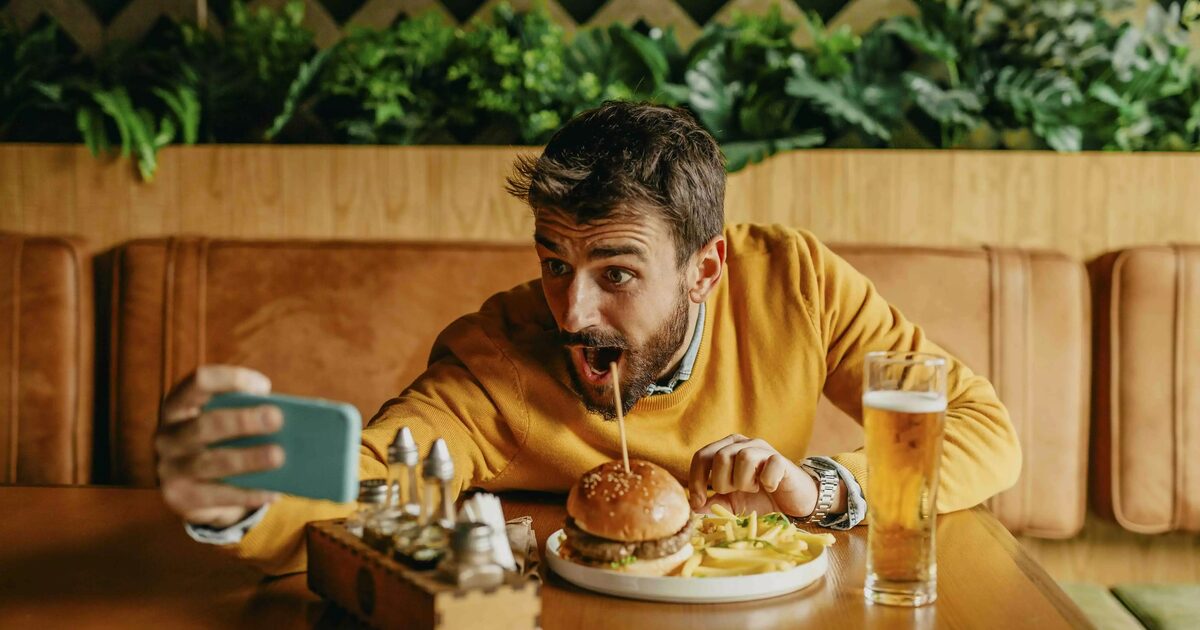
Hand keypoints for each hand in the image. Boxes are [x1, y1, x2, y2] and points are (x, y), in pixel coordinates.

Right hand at [156, 365, 284, 528]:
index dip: (230, 380)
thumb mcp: (227, 423)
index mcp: (179, 405)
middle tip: (277, 419)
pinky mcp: (180, 497)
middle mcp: (167, 435)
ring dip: (248, 459)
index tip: (264, 386)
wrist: (194, 488)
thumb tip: (291, 419)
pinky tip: (273, 491)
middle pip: (205, 424)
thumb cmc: (222, 442)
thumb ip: (248, 414)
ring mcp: (169, 468)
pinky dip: (248, 493)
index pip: (200, 382)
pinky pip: (218, 496)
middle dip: (242, 421)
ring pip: (212, 462)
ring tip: (279, 456)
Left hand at [688, 434, 817, 517]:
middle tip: (735, 492)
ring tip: (753, 489)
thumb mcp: (732, 503)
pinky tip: (770, 487)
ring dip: (744, 482)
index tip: (698, 502)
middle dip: (723, 482)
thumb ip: (713, 503)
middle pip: (720, 456)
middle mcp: (743, 444)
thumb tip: (693, 509)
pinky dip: (766, 481)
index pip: (701, 456)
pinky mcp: (781, 460)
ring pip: (743, 457)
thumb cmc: (760, 499)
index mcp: (726, 449)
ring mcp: (763, 449)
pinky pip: (769, 465)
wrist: (792, 502)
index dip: (696, 480)